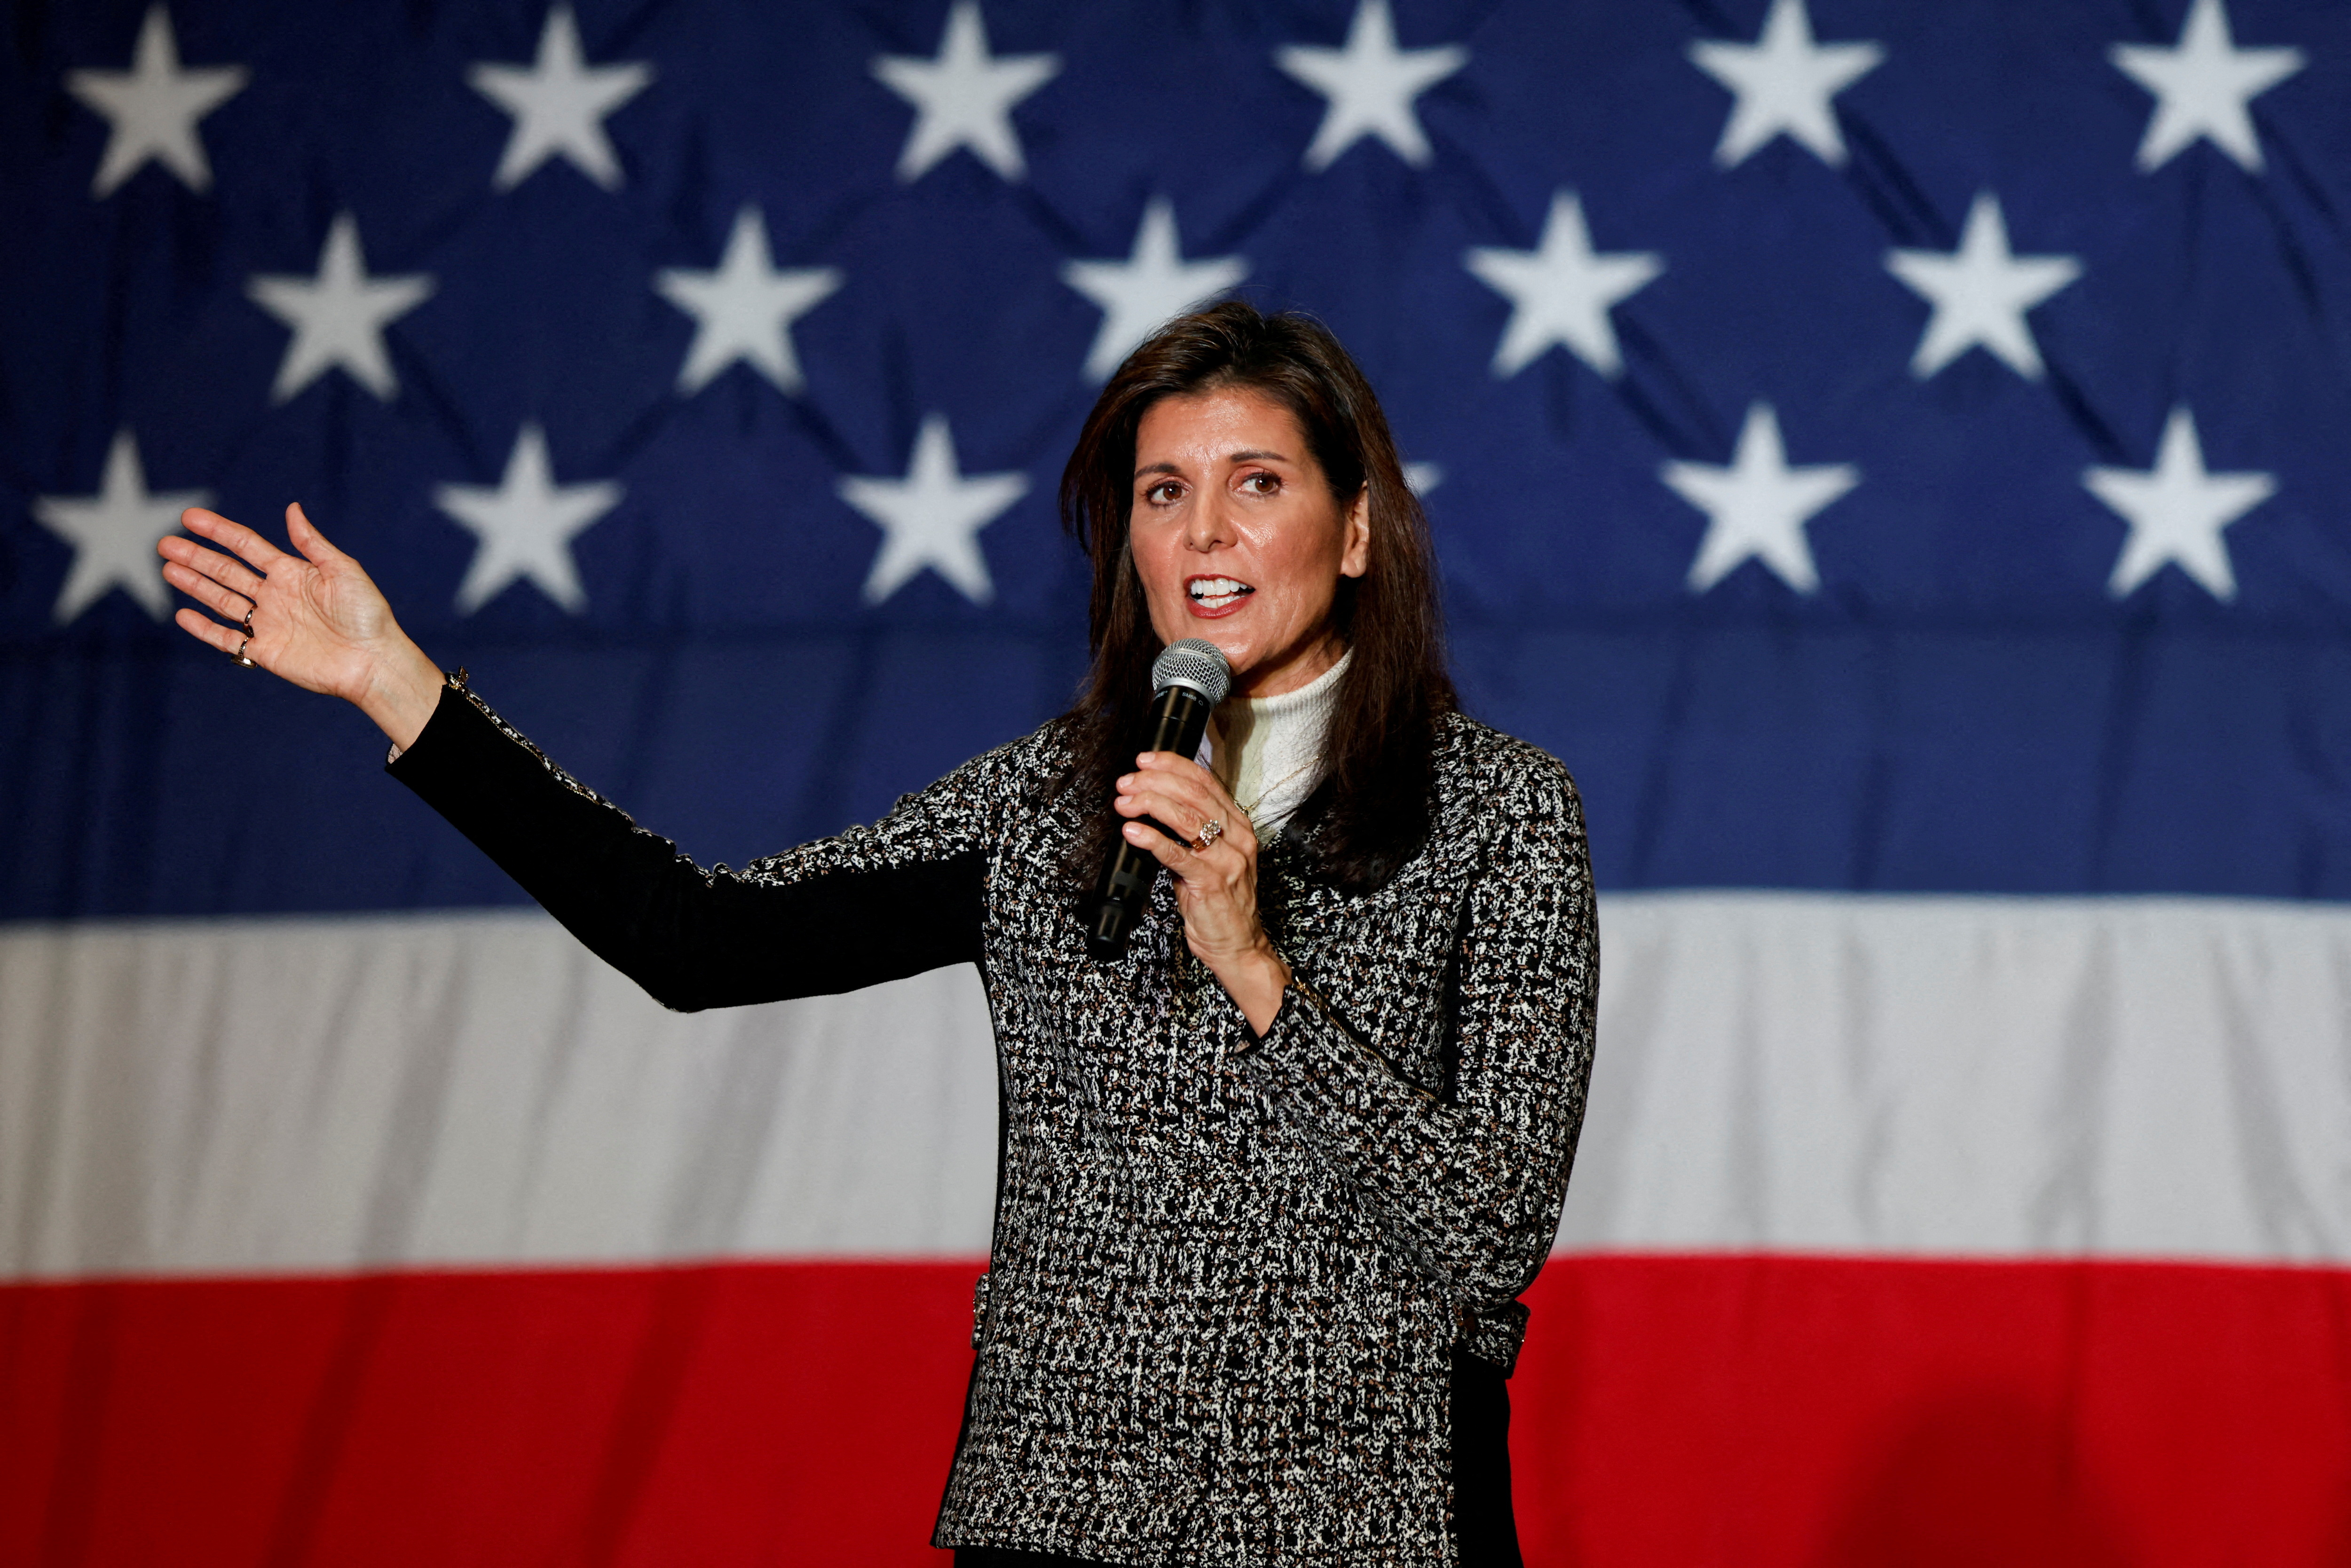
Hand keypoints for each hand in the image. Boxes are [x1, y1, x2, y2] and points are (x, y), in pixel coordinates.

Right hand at [159, 503, 445, 748]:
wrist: (373, 660)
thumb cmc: (366, 613)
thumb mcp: (342, 570)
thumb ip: (312, 542)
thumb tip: (292, 508)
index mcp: (292, 573)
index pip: (246, 546)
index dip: (219, 531)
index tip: (190, 517)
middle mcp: (275, 596)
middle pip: (226, 571)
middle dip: (196, 557)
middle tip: (164, 544)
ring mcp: (268, 623)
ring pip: (221, 600)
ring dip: (194, 584)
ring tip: (167, 568)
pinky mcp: (265, 651)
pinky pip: (227, 638)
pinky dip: (204, 628)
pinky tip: (183, 614)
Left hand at [1116, 751, 1290, 1034]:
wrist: (1237, 945)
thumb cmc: (1219, 901)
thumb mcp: (1210, 858)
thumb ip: (1190, 833)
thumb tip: (1153, 806)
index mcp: (1238, 825)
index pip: (1206, 782)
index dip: (1173, 765)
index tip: (1144, 760)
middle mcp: (1238, 837)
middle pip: (1194, 795)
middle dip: (1155, 782)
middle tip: (1127, 782)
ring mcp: (1227, 860)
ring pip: (1187, 818)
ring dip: (1150, 804)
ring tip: (1124, 802)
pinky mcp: (1211, 882)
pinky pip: (1177, 854)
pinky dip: (1152, 839)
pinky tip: (1133, 831)